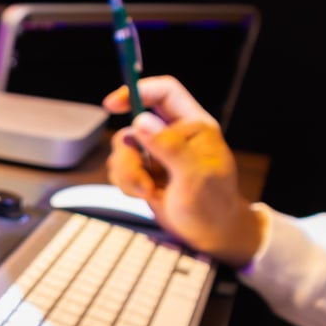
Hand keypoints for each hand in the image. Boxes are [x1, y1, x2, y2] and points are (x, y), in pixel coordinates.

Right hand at [102, 75, 265, 267]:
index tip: (113, 103)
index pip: (164, 93)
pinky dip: (125, 184)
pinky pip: (120, 169)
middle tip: (140, 174)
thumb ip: (169, 146)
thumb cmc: (213, 205)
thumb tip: (141, 121)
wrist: (209, 234)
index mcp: (193, 126)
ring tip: (148, 191)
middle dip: (129, 153)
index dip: (138, 90)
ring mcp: (156, 155)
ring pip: (122, 149)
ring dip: (127, 173)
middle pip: (133, 125)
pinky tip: (145, 195)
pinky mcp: (144, 172)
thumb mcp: (194, 176)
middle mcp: (172, 136)